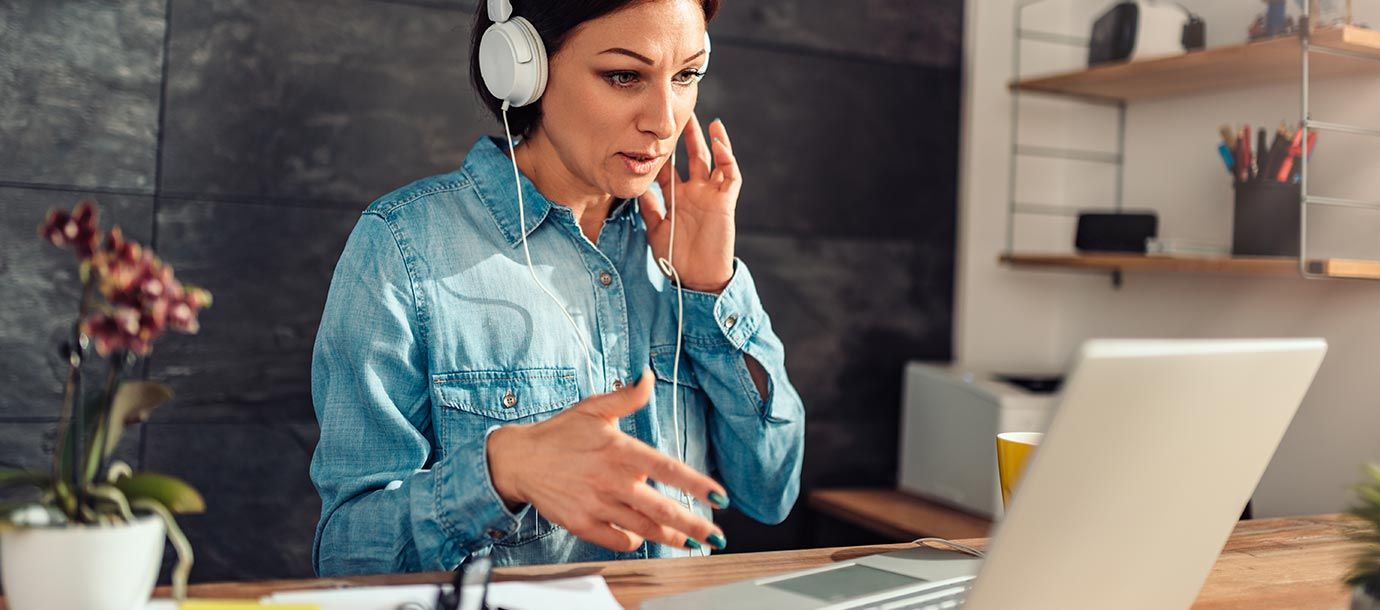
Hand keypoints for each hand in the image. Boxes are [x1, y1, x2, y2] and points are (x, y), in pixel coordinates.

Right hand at [486, 368, 726, 551]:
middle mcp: (612, 481)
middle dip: (693, 525)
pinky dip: (634, 542)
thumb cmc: (559, 433)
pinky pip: (617, 540)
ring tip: (692, 544)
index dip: (696, 485)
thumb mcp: (594, 408)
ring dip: (672, 539)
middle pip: (662, 509)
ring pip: (644, 529)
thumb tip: (649, 376)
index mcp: (620, 451)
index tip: (720, 498)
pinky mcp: (582, 524)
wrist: (519, 459)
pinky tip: (644, 538)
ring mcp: (597, 505)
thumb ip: (627, 396)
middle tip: (716, 536)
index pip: (668, 469)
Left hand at [638, 113, 741, 292]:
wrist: (697, 278)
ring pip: (713, 161)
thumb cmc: (676, 259)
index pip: (670, 168)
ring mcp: (711, 195)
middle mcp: (695, 193)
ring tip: (707, 121)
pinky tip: (719, 143)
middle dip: (688, 136)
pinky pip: (730, 175)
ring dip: (711, 141)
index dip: (663, 152)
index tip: (651, 133)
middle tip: (682, 114)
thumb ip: (649, 208)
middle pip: (692, 157)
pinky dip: (727, 158)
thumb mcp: (656, 230)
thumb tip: (638, 187)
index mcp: (677, 198)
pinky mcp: (726, 201)